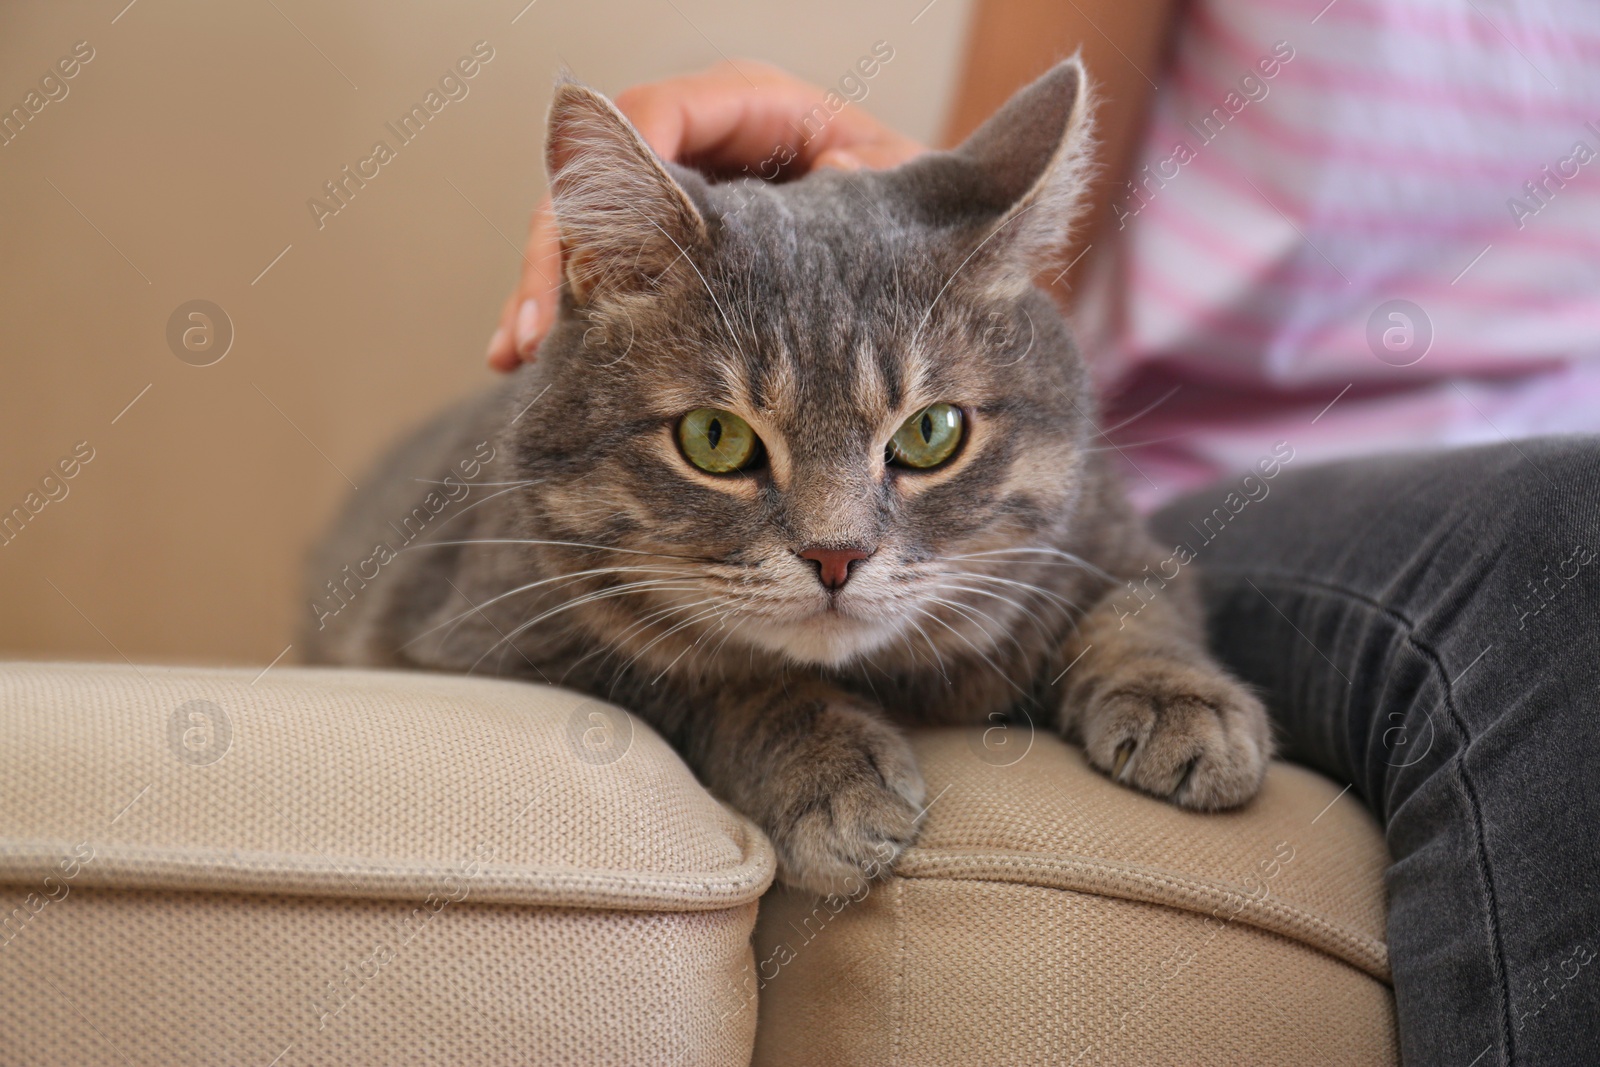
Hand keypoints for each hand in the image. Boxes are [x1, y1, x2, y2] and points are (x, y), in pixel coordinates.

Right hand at [486, 59, 926, 369]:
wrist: (903, 268)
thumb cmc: (906, 215)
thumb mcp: (895, 189)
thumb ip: (867, 178)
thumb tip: (831, 171)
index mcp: (756, 105)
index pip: (658, 115)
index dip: (613, 174)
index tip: (592, 243)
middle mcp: (702, 144)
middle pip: (595, 174)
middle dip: (556, 250)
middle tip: (537, 327)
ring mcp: (672, 198)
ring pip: (579, 225)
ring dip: (543, 289)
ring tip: (518, 352)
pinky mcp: (655, 248)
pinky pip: (590, 270)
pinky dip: (561, 313)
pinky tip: (527, 358)